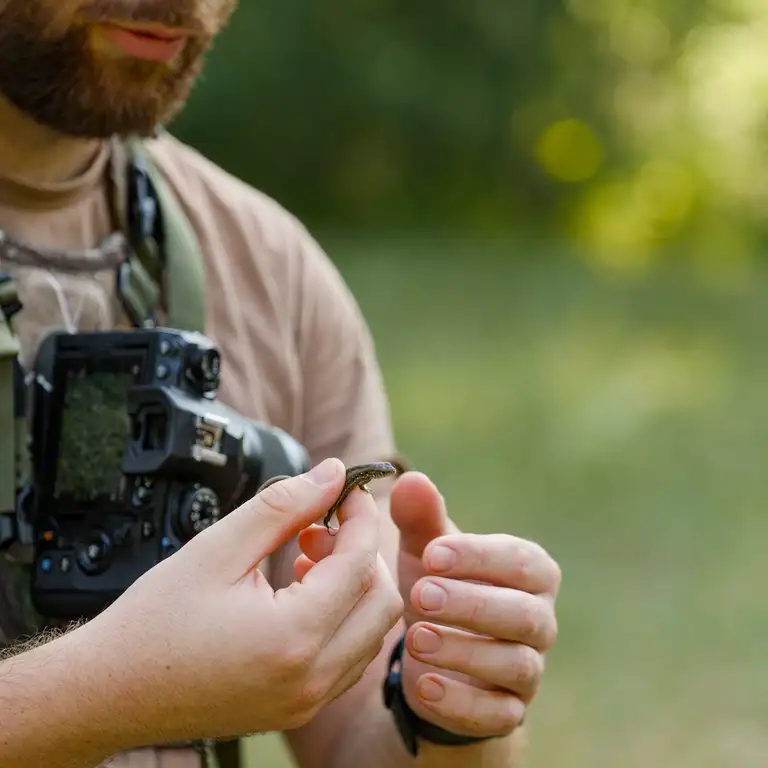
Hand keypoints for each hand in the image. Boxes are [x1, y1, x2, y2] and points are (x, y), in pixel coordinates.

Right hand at [79, 458, 403, 748]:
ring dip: (355, 584)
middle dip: (364, 551)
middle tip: (323, 525)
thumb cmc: (155, 623)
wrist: (112, 691)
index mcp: (293, 637)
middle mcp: (312, 678)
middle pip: (382, 601)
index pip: (360, 562)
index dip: (361, 516)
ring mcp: (308, 700)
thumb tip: (332, 474)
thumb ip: (283, 506)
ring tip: (309, 556)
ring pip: (371, 631)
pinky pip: (350, 656)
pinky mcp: (299, 707)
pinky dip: (343, 616)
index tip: (347, 490)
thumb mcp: (218, 548)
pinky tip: (304, 591)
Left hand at [389, 472, 560, 739]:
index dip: (478, 557)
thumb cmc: (439, 586)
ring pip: (515, 664)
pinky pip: (497, 713)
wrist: (437, 654)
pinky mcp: (509, 711)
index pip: (520, 560)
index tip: (431, 553)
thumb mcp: (427, 552)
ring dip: (464, 651)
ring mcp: (529, 668)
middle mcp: (539, 619)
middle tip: (420, 593)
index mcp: (530, 572)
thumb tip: (411, 480)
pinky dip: (461, 701)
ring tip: (414, 637)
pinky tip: (422, 684)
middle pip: (523, 614)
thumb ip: (422, 518)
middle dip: (471, 604)